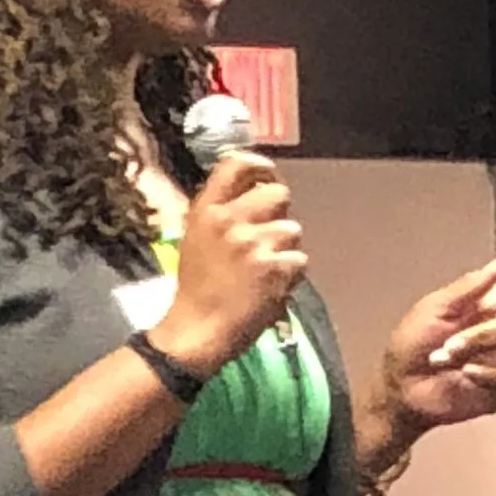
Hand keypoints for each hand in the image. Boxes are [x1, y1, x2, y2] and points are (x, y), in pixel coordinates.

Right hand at [152, 154, 308, 373]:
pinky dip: (290, 277)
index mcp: (207, 211)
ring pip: (293, 232)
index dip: (260, 166)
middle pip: (278, 194)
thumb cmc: (197, 288)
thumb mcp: (196, 237)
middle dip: (280, 214)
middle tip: (268, 236)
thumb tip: (252, 191)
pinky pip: (299, 262)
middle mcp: (230, 221)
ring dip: (285, 251)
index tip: (267, 175)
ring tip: (264, 272)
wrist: (197, 331)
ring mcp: (254, 245)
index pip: (237, 165)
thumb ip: (221, 211)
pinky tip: (270, 288)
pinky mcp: (275, 269)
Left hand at [371, 254, 495, 443]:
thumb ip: (471, 286)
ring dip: (475, 351)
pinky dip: (484, 373)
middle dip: (481, 332)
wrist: (401, 389)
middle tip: (448, 344)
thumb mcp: (434, 307)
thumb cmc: (410, 346)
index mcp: (489, 306)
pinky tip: (463, 376)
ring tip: (446, 360)